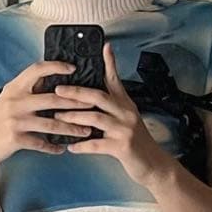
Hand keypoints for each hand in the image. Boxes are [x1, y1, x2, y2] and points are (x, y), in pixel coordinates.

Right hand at [0, 60, 92, 166]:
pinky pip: (41, 143)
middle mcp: (15, 101)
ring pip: (51, 124)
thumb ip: (26, 90)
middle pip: (52, 99)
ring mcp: (15, 120)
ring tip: (85, 131)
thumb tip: (49, 80)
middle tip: (91, 104)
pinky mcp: (16, 138)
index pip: (37, 69)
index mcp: (14, 88)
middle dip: (75, 103)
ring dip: (71, 128)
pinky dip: (53, 147)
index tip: (72, 68)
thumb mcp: (8, 99)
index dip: (56, 66)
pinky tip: (62, 148)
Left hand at [55, 42, 171, 185]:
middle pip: (99, 96)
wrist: (153, 164)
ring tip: (58, 118)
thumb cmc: (136, 143)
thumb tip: (93, 99)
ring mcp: (125, 129)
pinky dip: (82, 146)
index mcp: (126, 104)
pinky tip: (71, 147)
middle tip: (58, 90)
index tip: (104, 47)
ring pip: (95, 118)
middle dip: (76, 92)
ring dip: (74, 117)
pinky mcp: (122, 147)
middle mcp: (126, 113)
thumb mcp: (127, 119)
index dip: (109, 63)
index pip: (115, 80)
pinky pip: (97, 144)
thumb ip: (113, 108)